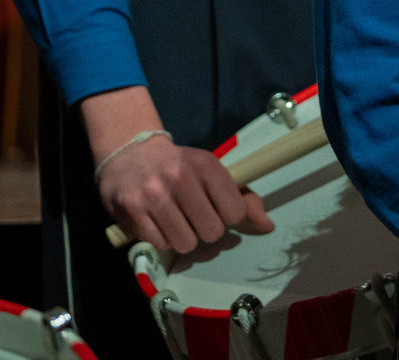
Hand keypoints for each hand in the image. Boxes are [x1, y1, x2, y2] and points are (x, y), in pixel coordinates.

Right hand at [81, 87, 269, 253]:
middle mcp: (181, 178)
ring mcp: (154, 194)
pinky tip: (156, 221)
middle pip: (212, 232)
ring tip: (176, 220)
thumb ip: (243, 199)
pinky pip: (159, 244)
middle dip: (205, 230)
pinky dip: (160, 239)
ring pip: (185, 243)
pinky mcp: (131, 210)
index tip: (217, 208)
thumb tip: (267, 226)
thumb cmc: (180, 167)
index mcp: (207, 165)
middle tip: (194, 217)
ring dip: (183, 238)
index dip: (228, 216)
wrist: (131, 154)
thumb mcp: (212, 173)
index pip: (235, 212)